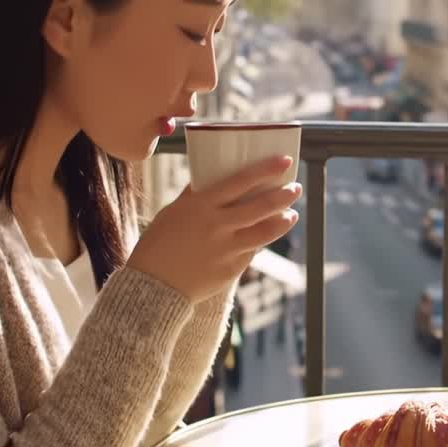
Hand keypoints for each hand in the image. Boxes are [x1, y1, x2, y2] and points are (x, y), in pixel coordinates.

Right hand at [128, 156, 301, 301]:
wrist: (152, 285)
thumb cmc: (160, 242)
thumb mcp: (175, 211)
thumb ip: (197, 195)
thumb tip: (216, 176)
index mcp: (201, 205)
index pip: (241, 181)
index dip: (266, 169)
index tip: (284, 161)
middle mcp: (217, 226)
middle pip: (262, 206)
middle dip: (284, 195)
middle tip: (295, 188)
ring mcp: (227, 250)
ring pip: (267, 231)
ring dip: (284, 220)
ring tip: (291, 214)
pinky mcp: (231, 270)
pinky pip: (253, 251)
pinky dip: (261, 241)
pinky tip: (264, 235)